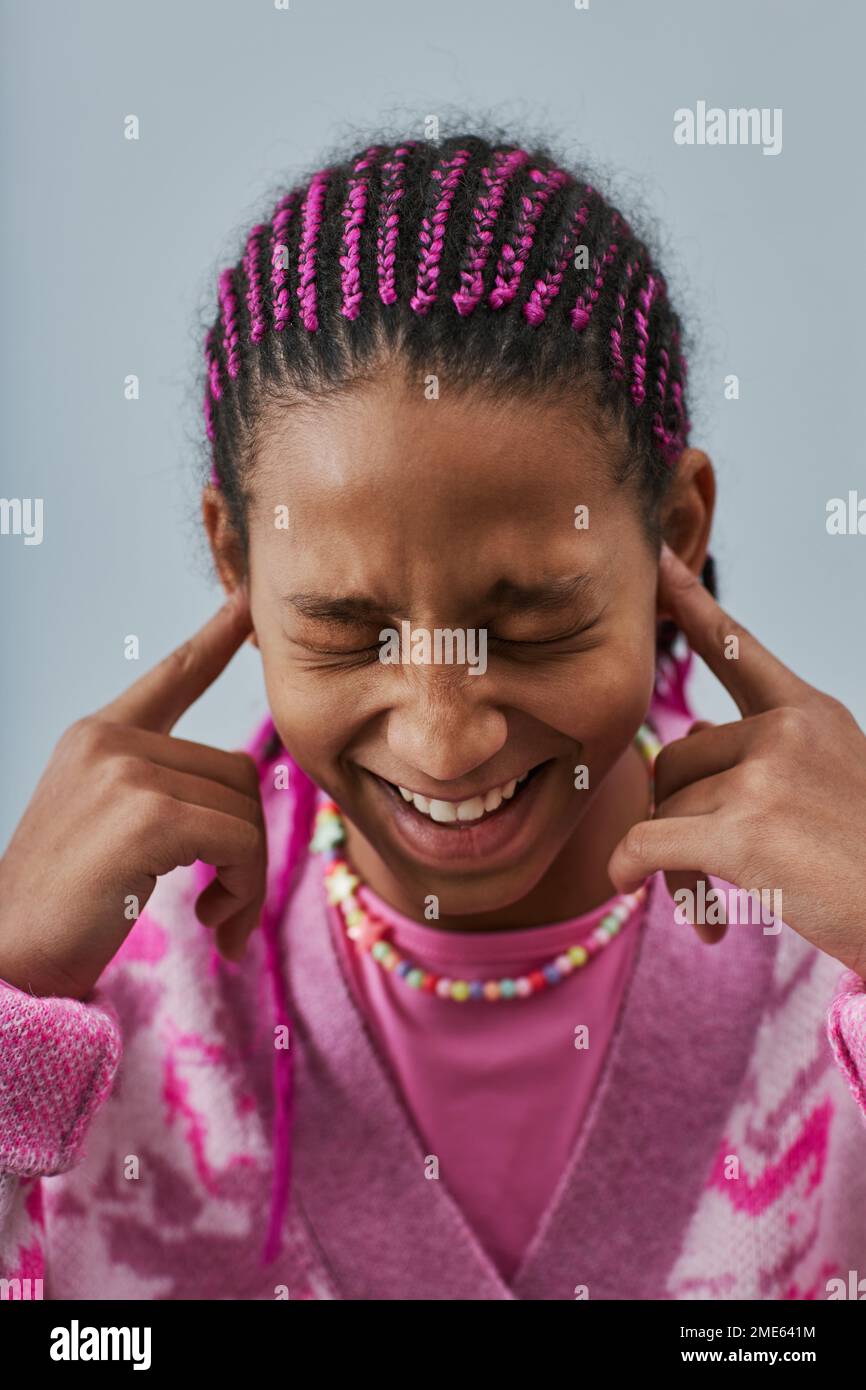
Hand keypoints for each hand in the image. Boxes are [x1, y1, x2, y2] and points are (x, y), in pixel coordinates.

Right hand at [0, 591, 265, 999]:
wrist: (10, 959)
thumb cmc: (66, 908)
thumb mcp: (107, 827)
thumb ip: (161, 792)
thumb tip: (241, 795)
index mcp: (97, 738)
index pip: (171, 677)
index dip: (215, 639)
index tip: (247, 601)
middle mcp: (109, 740)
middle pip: (237, 771)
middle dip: (247, 844)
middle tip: (226, 904)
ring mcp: (126, 772)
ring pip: (245, 808)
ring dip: (248, 876)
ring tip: (218, 920)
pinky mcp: (148, 814)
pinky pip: (240, 840)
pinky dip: (244, 888)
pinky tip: (214, 924)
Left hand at [608, 545, 865, 975]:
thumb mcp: (830, 781)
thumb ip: (762, 749)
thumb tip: (693, 726)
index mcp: (809, 713)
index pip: (738, 649)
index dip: (693, 605)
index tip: (658, 562)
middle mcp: (785, 731)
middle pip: (675, 758)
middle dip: (676, 815)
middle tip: (699, 868)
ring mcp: (765, 777)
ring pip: (665, 808)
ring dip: (674, 865)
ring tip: (711, 910)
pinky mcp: (744, 832)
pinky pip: (649, 841)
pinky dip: (631, 867)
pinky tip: (636, 888)